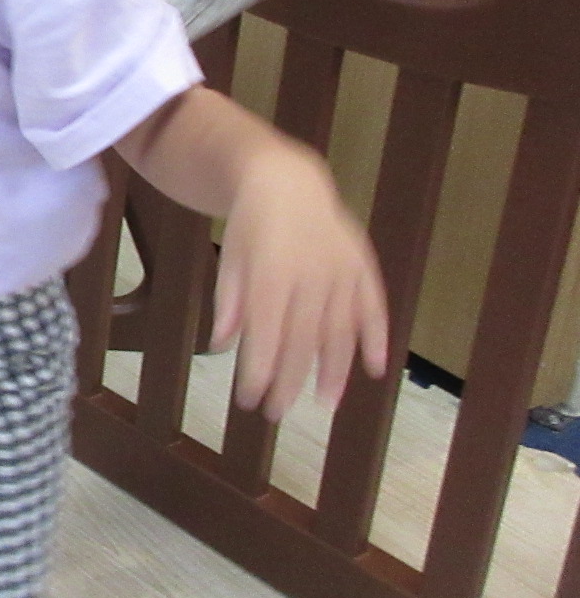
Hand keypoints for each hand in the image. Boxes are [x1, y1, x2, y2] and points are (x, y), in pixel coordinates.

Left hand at [214, 144, 389, 420]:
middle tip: (276, 414)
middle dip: (289, 380)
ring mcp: (342, 270)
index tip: (250, 400)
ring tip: (324, 404)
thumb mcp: (230, 259)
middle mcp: (312, 274)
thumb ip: (229, 301)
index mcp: (273, 272)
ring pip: (341, 330)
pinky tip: (375, 369)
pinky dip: (376, 338)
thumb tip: (221, 345)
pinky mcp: (364, 266)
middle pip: (303, 339)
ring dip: (334, 371)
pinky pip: (374, 307)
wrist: (288, 183)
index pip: (266, 333)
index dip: (260, 370)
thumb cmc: (251, 228)